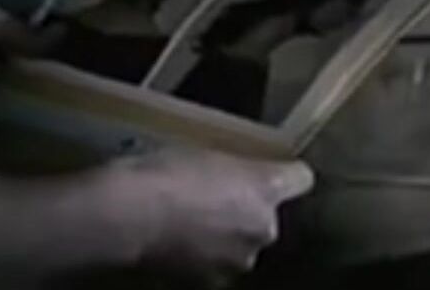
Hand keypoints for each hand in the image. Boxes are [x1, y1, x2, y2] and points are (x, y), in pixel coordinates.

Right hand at [103, 147, 313, 286]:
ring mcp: (240, 260)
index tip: (274, 173)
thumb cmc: (163, 172)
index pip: (301, 178)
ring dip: (225, 240)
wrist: (129, 216)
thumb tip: (235, 178)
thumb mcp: (205, 153)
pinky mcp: (213, 284)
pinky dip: (202, 260)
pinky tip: (176, 245)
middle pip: (267, 220)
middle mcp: (265, 227)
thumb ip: (233, 170)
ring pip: (241, 247)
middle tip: (211, 201)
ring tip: (188, 226)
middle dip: (246, 215)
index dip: (287, 175)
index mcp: (267, 186)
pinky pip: (215, 267)